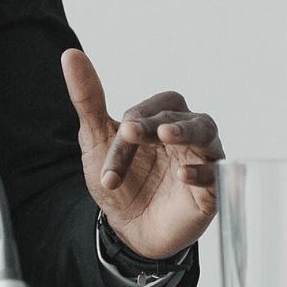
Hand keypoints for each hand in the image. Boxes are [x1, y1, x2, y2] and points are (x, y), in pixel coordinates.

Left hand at [64, 48, 222, 260]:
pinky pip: (216, 175)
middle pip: (185, 116)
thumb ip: (88, 98)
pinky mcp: (212, 190)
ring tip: (167, 136)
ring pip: (208, 135)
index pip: (151, 111)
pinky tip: (183, 175)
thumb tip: (70, 55)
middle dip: (160, 122)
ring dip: (187, 133)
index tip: (117, 141)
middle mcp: (187, 135)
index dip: (132, 127)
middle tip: (134, 131)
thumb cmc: (122, 180)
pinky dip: (202, 172)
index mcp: (162, 119)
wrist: (129, 231)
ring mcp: (202, 160)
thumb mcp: (97, 140)